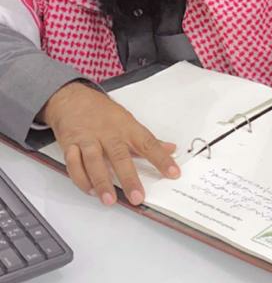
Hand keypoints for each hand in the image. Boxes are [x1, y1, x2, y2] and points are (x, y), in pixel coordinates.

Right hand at [41, 82, 180, 206]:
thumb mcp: (128, 121)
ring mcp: (88, 138)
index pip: (148, 143)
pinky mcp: (70, 144)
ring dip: (101, 181)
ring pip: (94, 160)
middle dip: (129, 177)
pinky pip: (73, 163)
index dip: (161, 158)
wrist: (73, 99)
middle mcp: (108, 133)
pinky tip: (89, 190)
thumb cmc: (103, 113)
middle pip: (119, 155)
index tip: (173, 173)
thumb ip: (147, 140)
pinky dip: (80, 178)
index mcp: (126, 127)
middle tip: (137, 196)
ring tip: (110, 200)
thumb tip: (171, 149)